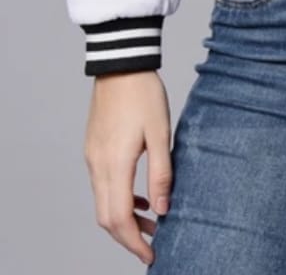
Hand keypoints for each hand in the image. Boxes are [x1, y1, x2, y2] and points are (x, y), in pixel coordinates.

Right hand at [83, 71, 173, 265]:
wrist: (121, 63)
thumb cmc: (144, 94)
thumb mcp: (161, 133)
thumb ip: (161, 174)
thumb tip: (162, 211)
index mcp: (114, 164)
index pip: (119, 219)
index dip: (134, 242)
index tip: (151, 254)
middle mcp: (97, 165)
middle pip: (106, 218)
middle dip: (128, 237)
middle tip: (152, 244)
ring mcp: (92, 157)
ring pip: (102, 203)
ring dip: (123, 219)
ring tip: (151, 222)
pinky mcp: (93, 149)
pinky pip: (102, 186)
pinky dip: (118, 199)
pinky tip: (139, 197)